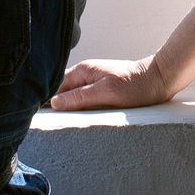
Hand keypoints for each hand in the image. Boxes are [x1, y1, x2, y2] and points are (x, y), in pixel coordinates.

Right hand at [49, 58, 172, 111]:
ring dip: (66, 107)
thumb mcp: (105, 93)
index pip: (55, 86)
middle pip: (61, 90)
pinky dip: (78, 107)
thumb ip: (80, 97)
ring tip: (58, 123)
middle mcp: (85, 73)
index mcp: (83, 71)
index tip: (37, 116)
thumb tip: (54, 103)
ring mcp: (93, 80)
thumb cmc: (135, 87)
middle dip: (53, 104)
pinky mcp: (102, 87)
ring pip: (72, 94)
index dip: (45, 100)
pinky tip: (77, 117)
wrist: (158, 80)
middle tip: (45, 123)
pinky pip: (83, 97)